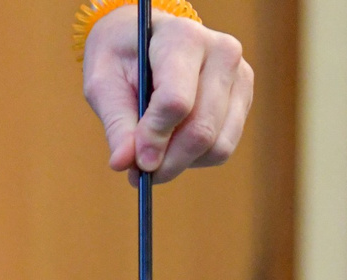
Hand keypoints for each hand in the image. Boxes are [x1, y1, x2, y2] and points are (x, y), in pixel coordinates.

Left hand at [81, 7, 253, 183]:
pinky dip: (196, 158)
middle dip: (168, 161)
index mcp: (182, 38)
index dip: (155, 138)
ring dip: (182, 162)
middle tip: (140, 174)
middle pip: (201, 129)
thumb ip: (117, 124)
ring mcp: (239, 76)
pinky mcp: (243, 98)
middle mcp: (221, 53)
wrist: (147, 39)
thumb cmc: (122, 57)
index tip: (135, 163)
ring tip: (154, 156)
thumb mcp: (104, 84)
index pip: (176, 101)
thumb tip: (124, 163)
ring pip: (217, 145)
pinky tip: (174, 143)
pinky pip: (223, 147)